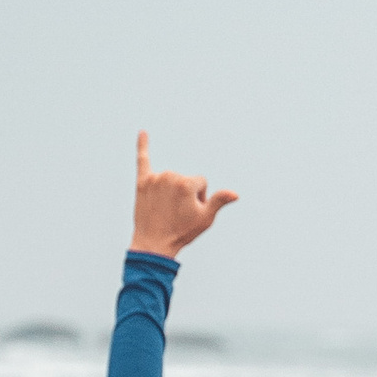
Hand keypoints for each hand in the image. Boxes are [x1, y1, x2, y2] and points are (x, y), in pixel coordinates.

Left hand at [131, 131, 239, 259]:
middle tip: (177, 213)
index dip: (200, 198)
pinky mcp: (142, 182)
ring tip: (165, 209)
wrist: (154, 244)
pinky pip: (143, 160)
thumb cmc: (182, 232)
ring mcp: (154, 179)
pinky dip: (143, 146)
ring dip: (172, 191)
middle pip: (186, 179)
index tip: (191, 212)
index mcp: (186, 184)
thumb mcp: (205, 218)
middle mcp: (170, 176)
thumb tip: (235, 194)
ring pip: (171, 178)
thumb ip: (219, 201)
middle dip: (186, 194)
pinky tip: (142, 132)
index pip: (201, 182)